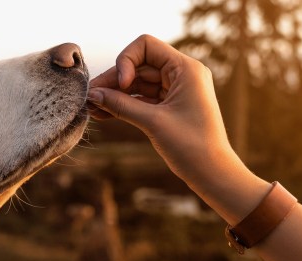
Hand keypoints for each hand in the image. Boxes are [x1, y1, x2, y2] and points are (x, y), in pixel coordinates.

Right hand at [88, 34, 267, 223]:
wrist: (212, 173)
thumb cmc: (191, 146)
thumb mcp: (153, 122)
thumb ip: (121, 105)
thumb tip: (92, 95)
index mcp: (186, 69)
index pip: (146, 46)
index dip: (126, 60)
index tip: (120, 85)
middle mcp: (182, 74)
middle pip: (138, 65)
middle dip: (114, 81)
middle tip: (89, 97)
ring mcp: (176, 90)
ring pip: (138, 83)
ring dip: (116, 94)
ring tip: (92, 108)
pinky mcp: (170, 106)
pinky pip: (142, 99)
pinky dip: (125, 105)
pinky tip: (103, 113)